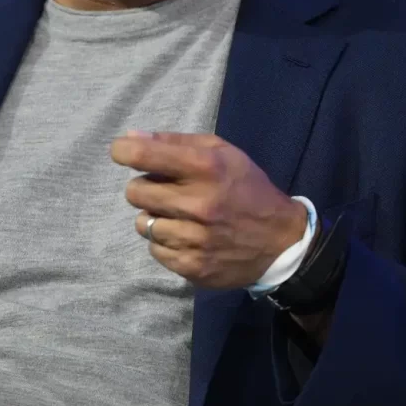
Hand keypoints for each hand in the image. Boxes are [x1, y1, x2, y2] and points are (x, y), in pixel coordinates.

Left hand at [111, 131, 305, 289]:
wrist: (282, 241)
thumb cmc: (247, 188)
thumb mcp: (222, 153)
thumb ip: (175, 143)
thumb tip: (130, 139)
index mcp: (206, 168)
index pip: (143, 156)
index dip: (124, 151)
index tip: (123, 153)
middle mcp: (198, 204)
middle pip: (134, 192)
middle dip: (144, 187)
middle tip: (165, 191)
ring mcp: (195, 239)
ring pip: (142, 224)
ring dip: (156, 217)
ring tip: (180, 216)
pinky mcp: (193, 266)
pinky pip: (154, 250)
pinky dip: (165, 242)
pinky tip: (187, 237)